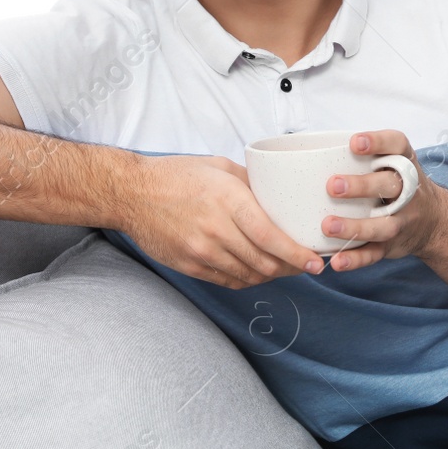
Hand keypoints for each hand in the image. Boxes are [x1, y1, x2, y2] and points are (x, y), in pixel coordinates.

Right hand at [120, 153, 325, 289]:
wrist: (131, 194)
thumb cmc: (177, 176)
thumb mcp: (220, 167)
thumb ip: (253, 183)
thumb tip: (283, 196)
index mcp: (228, 201)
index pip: (271, 237)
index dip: (297, 255)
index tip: (316, 262)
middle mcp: (216, 229)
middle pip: (264, 262)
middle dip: (291, 269)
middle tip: (305, 265)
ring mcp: (201, 251)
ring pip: (248, 275)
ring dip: (270, 276)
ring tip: (284, 268)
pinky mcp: (189, 265)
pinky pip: (227, 281)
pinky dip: (247, 279)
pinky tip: (256, 272)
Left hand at [320, 130, 447, 272]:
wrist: (434, 221)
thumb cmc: (398, 186)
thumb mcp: (393, 164)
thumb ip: (363, 157)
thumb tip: (311, 152)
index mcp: (405, 164)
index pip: (398, 146)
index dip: (378, 142)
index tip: (354, 143)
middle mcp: (408, 191)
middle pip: (390, 186)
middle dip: (362, 186)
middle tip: (332, 186)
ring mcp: (402, 220)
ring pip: (383, 225)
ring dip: (356, 227)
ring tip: (328, 226)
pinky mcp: (392, 245)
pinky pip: (375, 254)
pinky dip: (356, 259)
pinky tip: (337, 261)